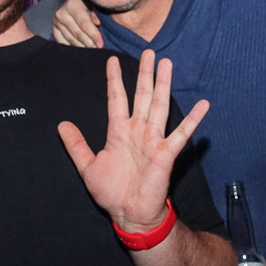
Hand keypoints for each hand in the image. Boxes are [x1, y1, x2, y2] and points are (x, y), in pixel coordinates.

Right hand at [52, 0, 102, 47]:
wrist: (80, 1)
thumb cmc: (90, 2)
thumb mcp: (96, 3)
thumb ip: (97, 12)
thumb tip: (97, 22)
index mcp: (72, 4)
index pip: (84, 24)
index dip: (93, 35)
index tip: (101, 44)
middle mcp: (61, 13)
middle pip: (77, 33)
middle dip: (89, 43)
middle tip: (99, 50)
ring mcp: (56, 22)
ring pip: (71, 40)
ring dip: (82, 47)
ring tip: (92, 51)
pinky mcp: (54, 29)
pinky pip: (63, 43)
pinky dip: (73, 47)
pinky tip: (82, 49)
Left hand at [58, 50, 207, 231]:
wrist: (129, 214)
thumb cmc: (111, 192)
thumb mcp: (87, 166)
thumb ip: (77, 145)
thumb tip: (62, 125)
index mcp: (118, 132)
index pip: (116, 99)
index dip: (114, 80)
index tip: (112, 60)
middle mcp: (138, 131)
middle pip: (141, 95)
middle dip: (145, 74)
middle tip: (149, 52)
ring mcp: (153, 140)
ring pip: (159, 105)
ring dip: (163, 85)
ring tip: (167, 64)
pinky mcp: (166, 153)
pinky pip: (182, 133)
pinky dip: (193, 119)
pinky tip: (203, 104)